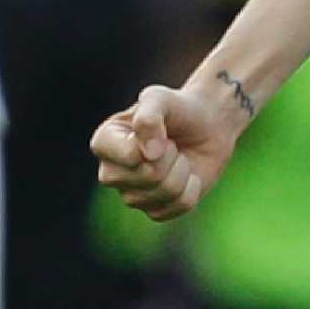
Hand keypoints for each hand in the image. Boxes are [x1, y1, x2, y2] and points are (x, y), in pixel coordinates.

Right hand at [90, 83, 239, 221]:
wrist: (205, 126)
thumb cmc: (177, 109)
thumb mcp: (160, 98)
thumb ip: (148, 116)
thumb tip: (148, 155)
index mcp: (104, 142)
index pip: (128, 155)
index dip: (152, 143)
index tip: (159, 129)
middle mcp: (112, 173)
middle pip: (148, 176)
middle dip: (171, 156)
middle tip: (170, 144)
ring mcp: (132, 195)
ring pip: (166, 192)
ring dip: (183, 170)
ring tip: (178, 156)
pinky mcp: (155, 210)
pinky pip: (180, 206)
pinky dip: (192, 187)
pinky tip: (187, 175)